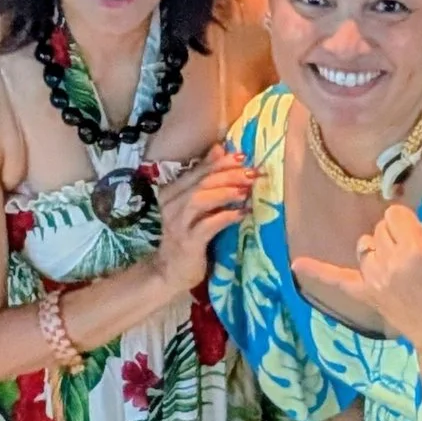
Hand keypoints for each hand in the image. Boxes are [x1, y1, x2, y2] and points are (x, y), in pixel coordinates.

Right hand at [153, 147, 254, 294]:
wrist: (170, 272)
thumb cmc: (187, 235)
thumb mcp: (195, 205)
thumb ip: (205, 179)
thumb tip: (219, 149)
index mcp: (172, 191)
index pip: (198, 171)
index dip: (221, 162)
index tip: (243, 156)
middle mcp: (171, 204)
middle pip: (201, 182)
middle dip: (229, 175)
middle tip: (251, 172)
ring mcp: (178, 224)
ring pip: (200, 199)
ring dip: (226, 193)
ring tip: (246, 190)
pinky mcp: (188, 242)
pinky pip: (208, 225)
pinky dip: (226, 216)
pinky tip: (241, 214)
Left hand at [293, 187, 421, 351]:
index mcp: (414, 249)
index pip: (396, 215)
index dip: (411, 224)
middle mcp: (390, 263)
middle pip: (380, 228)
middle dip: (397, 237)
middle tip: (417, 261)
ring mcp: (375, 280)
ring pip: (365, 245)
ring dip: (378, 250)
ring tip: (400, 269)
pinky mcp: (366, 295)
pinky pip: (337, 280)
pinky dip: (318, 272)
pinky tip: (296, 264)